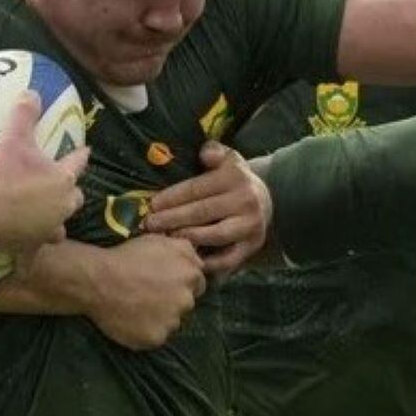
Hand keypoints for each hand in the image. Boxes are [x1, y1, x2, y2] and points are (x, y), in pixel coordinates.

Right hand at [0, 92, 90, 251]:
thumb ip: (24, 113)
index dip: (80, 157)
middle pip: (73, 200)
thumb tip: (32, 91)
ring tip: (46, 218)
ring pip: (57, 228)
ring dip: (54, 222)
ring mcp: (45, 231)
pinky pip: (31, 255)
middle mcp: (60, 208)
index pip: (77, 164)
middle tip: (60, 186)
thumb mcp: (11, 136)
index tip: (85, 152)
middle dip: (68, 193)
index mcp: (62, 181)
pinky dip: (28, 254)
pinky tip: (23, 256)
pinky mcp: (27, 249)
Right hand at [80, 235, 206, 350]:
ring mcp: (172, 322)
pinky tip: (131, 321)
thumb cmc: (127, 256)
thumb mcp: (159, 240)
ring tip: (137, 309)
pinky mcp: (156, 338)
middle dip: (172, 301)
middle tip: (148, 296)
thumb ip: (185, 248)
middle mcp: (187, 300)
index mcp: (191, 275)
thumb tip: (196, 256)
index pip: (197, 285)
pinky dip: (146, 331)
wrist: (99, 280)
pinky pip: (156, 337)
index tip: (163, 284)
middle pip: (185, 305)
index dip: (180, 284)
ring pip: (171, 323)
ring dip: (159, 317)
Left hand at [141, 142, 269, 277]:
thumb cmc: (235, 181)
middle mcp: (245, 201)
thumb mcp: (228, 159)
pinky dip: (208, 262)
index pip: (197, 189)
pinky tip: (187, 259)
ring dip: (187, 238)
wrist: (266, 202)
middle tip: (149, 225)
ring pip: (214, 236)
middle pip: (202, 212)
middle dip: (172, 219)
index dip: (172, 198)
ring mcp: (250, 226)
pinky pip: (227, 259)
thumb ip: (214, 152)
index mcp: (235, 178)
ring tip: (166, 240)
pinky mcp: (252, 246)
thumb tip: (204, 154)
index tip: (152, 205)